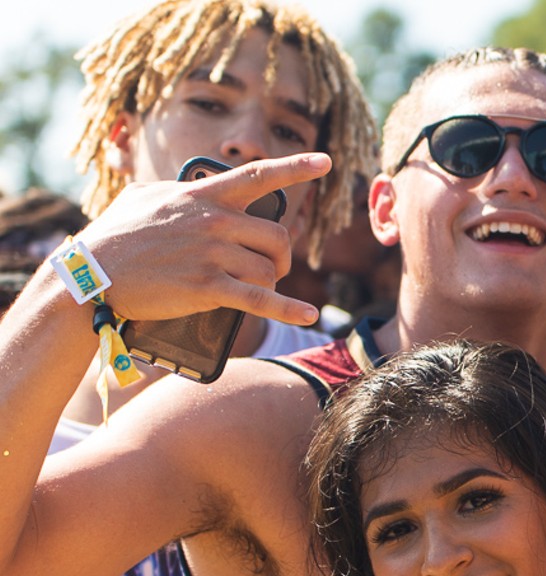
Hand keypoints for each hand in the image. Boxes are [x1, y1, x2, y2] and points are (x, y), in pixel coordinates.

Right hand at [77, 153, 329, 326]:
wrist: (92, 276)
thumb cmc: (115, 236)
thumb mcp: (144, 198)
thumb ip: (179, 190)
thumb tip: (196, 185)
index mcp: (202, 197)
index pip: (257, 175)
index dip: (295, 168)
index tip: (326, 161)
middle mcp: (212, 222)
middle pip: (277, 237)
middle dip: (279, 256)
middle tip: (270, 268)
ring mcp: (211, 255)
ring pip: (269, 269)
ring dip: (270, 282)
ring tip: (254, 288)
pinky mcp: (207, 288)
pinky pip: (261, 299)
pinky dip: (288, 310)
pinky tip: (308, 316)